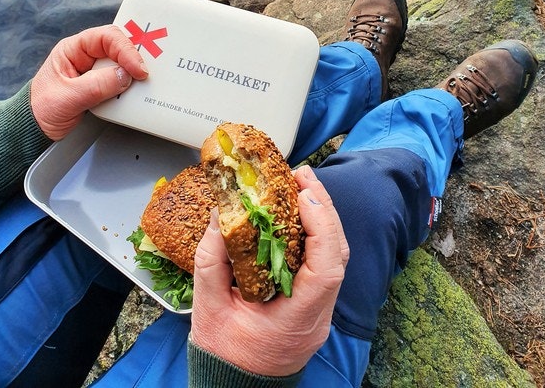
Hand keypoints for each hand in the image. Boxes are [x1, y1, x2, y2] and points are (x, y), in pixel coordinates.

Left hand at [30, 24, 148, 138]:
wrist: (36, 131)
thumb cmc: (41, 110)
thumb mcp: (67, 97)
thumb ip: (96, 85)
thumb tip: (124, 75)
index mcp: (74, 49)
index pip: (106, 38)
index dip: (125, 49)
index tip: (137, 69)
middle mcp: (87, 56)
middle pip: (119, 47)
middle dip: (134, 58)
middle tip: (145, 73)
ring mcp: (96, 72)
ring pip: (123, 64)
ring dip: (133, 74)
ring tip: (142, 84)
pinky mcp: (103, 87)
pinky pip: (122, 81)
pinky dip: (131, 87)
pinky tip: (134, 94)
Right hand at [191, 164, 348, 376]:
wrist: (234, 385)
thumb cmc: (222, 353)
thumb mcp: (207, 307)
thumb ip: (211, 260)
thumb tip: (220, 213)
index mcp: (295, 320)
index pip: (325, 270)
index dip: (321, 227)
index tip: (304, 196)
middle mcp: (317, 316)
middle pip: (337, 256)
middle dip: (323, 209)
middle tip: (303, 177)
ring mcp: (320, 312)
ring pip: (335, 257)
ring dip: (321, 218)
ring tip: (303, 186)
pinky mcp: (314, 305)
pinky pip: (324, 263)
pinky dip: (315, 234)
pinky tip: (299, 215)